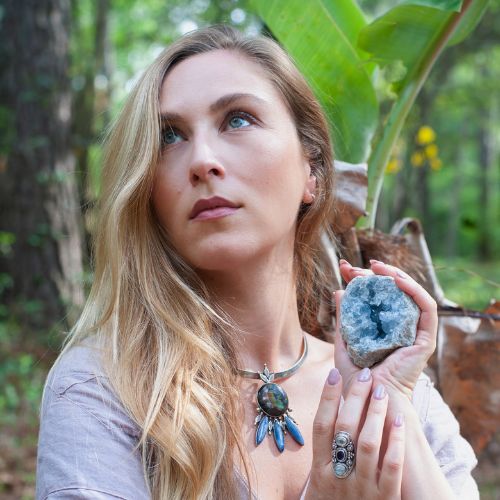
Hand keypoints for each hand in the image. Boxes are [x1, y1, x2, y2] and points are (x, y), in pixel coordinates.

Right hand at [306, 367, 404, 499]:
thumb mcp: (317, 481)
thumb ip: (324, 452)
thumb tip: (329, 411)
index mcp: (318, 470)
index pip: (321, 426)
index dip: (327, 398)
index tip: (334, 374)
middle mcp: (337, 476)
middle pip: (345, 428)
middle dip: (355, 397)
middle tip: (365, 374)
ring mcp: (362, 488)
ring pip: (368, 443)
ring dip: (375, 413)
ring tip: (381, 390)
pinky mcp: (384, 499)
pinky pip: (392, 466)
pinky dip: (396, 441)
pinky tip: (399, 420)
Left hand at [335, 259, 437, 400]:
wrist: (367, 403)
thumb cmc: (355, 381)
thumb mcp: (345, 343)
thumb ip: (344, 319)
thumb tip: (338, 291)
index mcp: (384, 330)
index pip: (377, 297)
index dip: (363, 280)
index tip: (344, 268)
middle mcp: (402, 329)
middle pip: (393, 293)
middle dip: (373, 275)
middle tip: (352, 268)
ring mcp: (414, 333)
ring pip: (411, 295)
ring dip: (394, 275)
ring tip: (375, 266)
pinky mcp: (425, 340)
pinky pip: (426, 308)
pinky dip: (414, 289)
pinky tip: (396, 279)